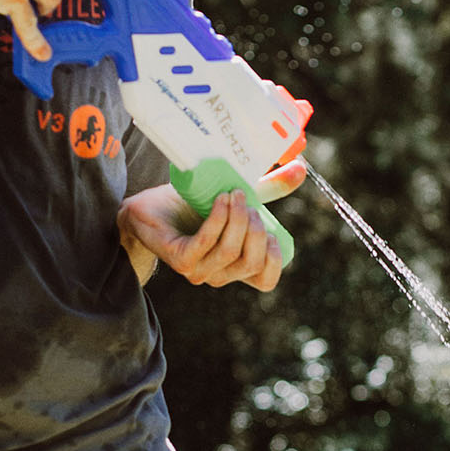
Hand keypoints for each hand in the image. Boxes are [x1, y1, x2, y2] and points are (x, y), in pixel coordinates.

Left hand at [117, 160, 305, 292]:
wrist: (148, 208)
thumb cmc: (192, 205)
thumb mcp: (236, 198)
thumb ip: (267, 189)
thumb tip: (301, 169)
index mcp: (236, 267)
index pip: (265, 281)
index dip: (274, 260)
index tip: (273, 232)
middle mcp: (220, 275)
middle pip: (251, 262)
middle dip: (256, 230)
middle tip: (247, 202)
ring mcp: (199, 271)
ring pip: (231, 252)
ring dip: (237, 219)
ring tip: (233, 193)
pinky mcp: (181, 261)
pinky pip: (207, 242)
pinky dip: (218, 218)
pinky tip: (220, 199)